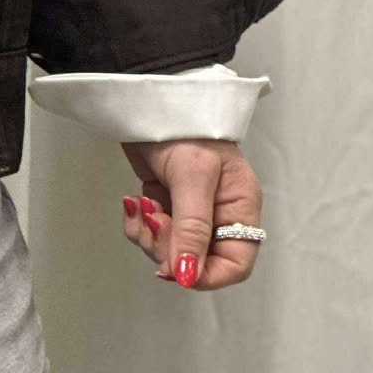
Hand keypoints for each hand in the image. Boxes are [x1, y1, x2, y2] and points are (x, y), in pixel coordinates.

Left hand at [119, 138, 263, 290]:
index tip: (179, 270)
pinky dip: (138, 226)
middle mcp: (218, 212)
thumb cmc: (184, 125)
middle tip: (155, 222)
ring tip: (143, 209)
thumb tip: (188, 275)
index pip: (235, 264)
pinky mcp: (165, 202)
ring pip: (171, 250)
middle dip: (170, 250)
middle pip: (198, 261)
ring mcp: (190, 209)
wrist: (147, 97)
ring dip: (150, 237)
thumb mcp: (192, 176)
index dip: (207, 275)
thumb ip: (192, 228)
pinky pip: (152, 232)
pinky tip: (133, 203)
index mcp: (239, 206)